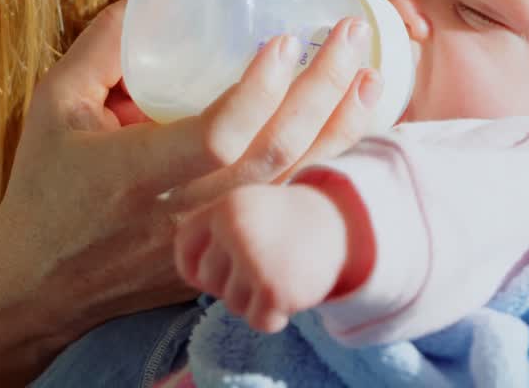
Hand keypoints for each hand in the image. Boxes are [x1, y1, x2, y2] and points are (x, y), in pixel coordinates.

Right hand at [0, 3, 383, 347]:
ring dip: (340, 129)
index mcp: (135, 174)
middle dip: (323, 90)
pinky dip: (326, 168)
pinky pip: (289, 210)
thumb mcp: (53, 106)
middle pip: (275, 156)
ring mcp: (211, 242)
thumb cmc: (46, 186)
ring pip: (295, 187)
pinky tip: (348, 130)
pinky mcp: (226, 256)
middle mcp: (182, 215)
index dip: (259, 89)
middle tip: (348, 35)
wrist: (42, 284)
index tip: (285, 41)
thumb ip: (100, 49)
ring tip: (368, 75)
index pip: (217, 135)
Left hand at [175, 184, 348, 332]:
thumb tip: (191, 275)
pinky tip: (289, 296)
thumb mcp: (249, 208)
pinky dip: (274, 317)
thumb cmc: (288, 221)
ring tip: (280, 275)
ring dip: (255, 301)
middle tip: (263, 269)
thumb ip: (216, 231)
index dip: (193, 267)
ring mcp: (255, 260)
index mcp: (225, 208)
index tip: (212, 274)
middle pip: (209, 281)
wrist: (343, 222)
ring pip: (233, 304)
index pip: (185, 247)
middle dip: (232, 284)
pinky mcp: (276, 290)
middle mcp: (235, 231)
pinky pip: (258, 322)